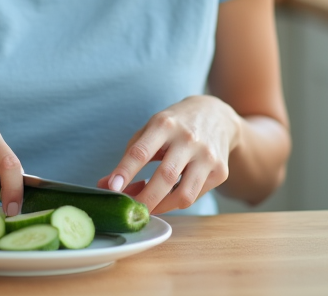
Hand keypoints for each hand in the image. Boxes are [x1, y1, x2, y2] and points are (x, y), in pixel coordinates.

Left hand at [97, 95, 240, 214]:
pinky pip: (195, 195)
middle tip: (129, 212)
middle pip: (165, 176)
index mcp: (165, 124)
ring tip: (149, 207)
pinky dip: (177, 201)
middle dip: (144, 199)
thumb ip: (130, 156)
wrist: (216, 115)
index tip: (111, 188)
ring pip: (184, 194)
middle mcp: (188, 139)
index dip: (125, 171)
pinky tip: (169, 195)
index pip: (141, 151)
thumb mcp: (151, 129)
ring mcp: (207, 156)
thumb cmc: (175, 124)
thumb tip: (106, 186)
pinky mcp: (220, 171)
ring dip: (162, 207)